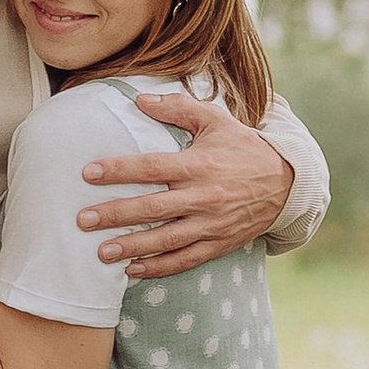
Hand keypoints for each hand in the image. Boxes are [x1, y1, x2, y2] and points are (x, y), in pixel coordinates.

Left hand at [79, 95, 296, 275]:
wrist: (286, 183)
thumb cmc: (243, 148)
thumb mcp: (216, 120)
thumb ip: (178, 108)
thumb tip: (140, 98)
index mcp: (199, 164)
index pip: (152, 167)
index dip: (119, 170)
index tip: (88, 173)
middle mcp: (204, 196)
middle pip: (153, 208)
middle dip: (116, 214)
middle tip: (83, 219)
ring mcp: (211, 224)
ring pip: (166, 239)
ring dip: (132, 247)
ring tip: (101, 252)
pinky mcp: (219, 244)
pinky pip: (185, 259)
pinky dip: (159, 267)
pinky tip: (132, 270)